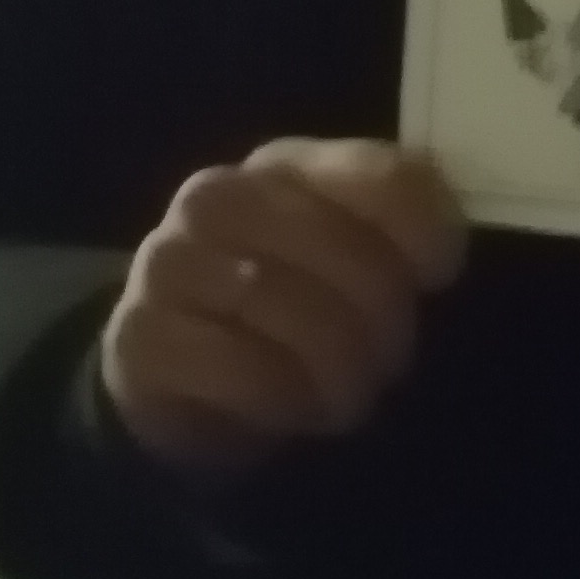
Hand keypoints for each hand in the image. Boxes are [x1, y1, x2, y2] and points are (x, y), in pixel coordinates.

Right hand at [101, 139, 468, 481]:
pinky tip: (286, 411)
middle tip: (386, 365)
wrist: (182, 390)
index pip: (383, 177)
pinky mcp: (137, 334)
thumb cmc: (291, 321)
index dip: (428, 232)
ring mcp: (166, 261)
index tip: (439, 279)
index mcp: (288, 167)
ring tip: (342, 397)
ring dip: (334, 369)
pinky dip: (278, 400)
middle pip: (340, 248)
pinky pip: (234, 364)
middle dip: (381, 320)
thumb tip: (442, 252)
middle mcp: (219, 199)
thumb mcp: (353, 271)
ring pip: (286, 304)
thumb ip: (400, 236)